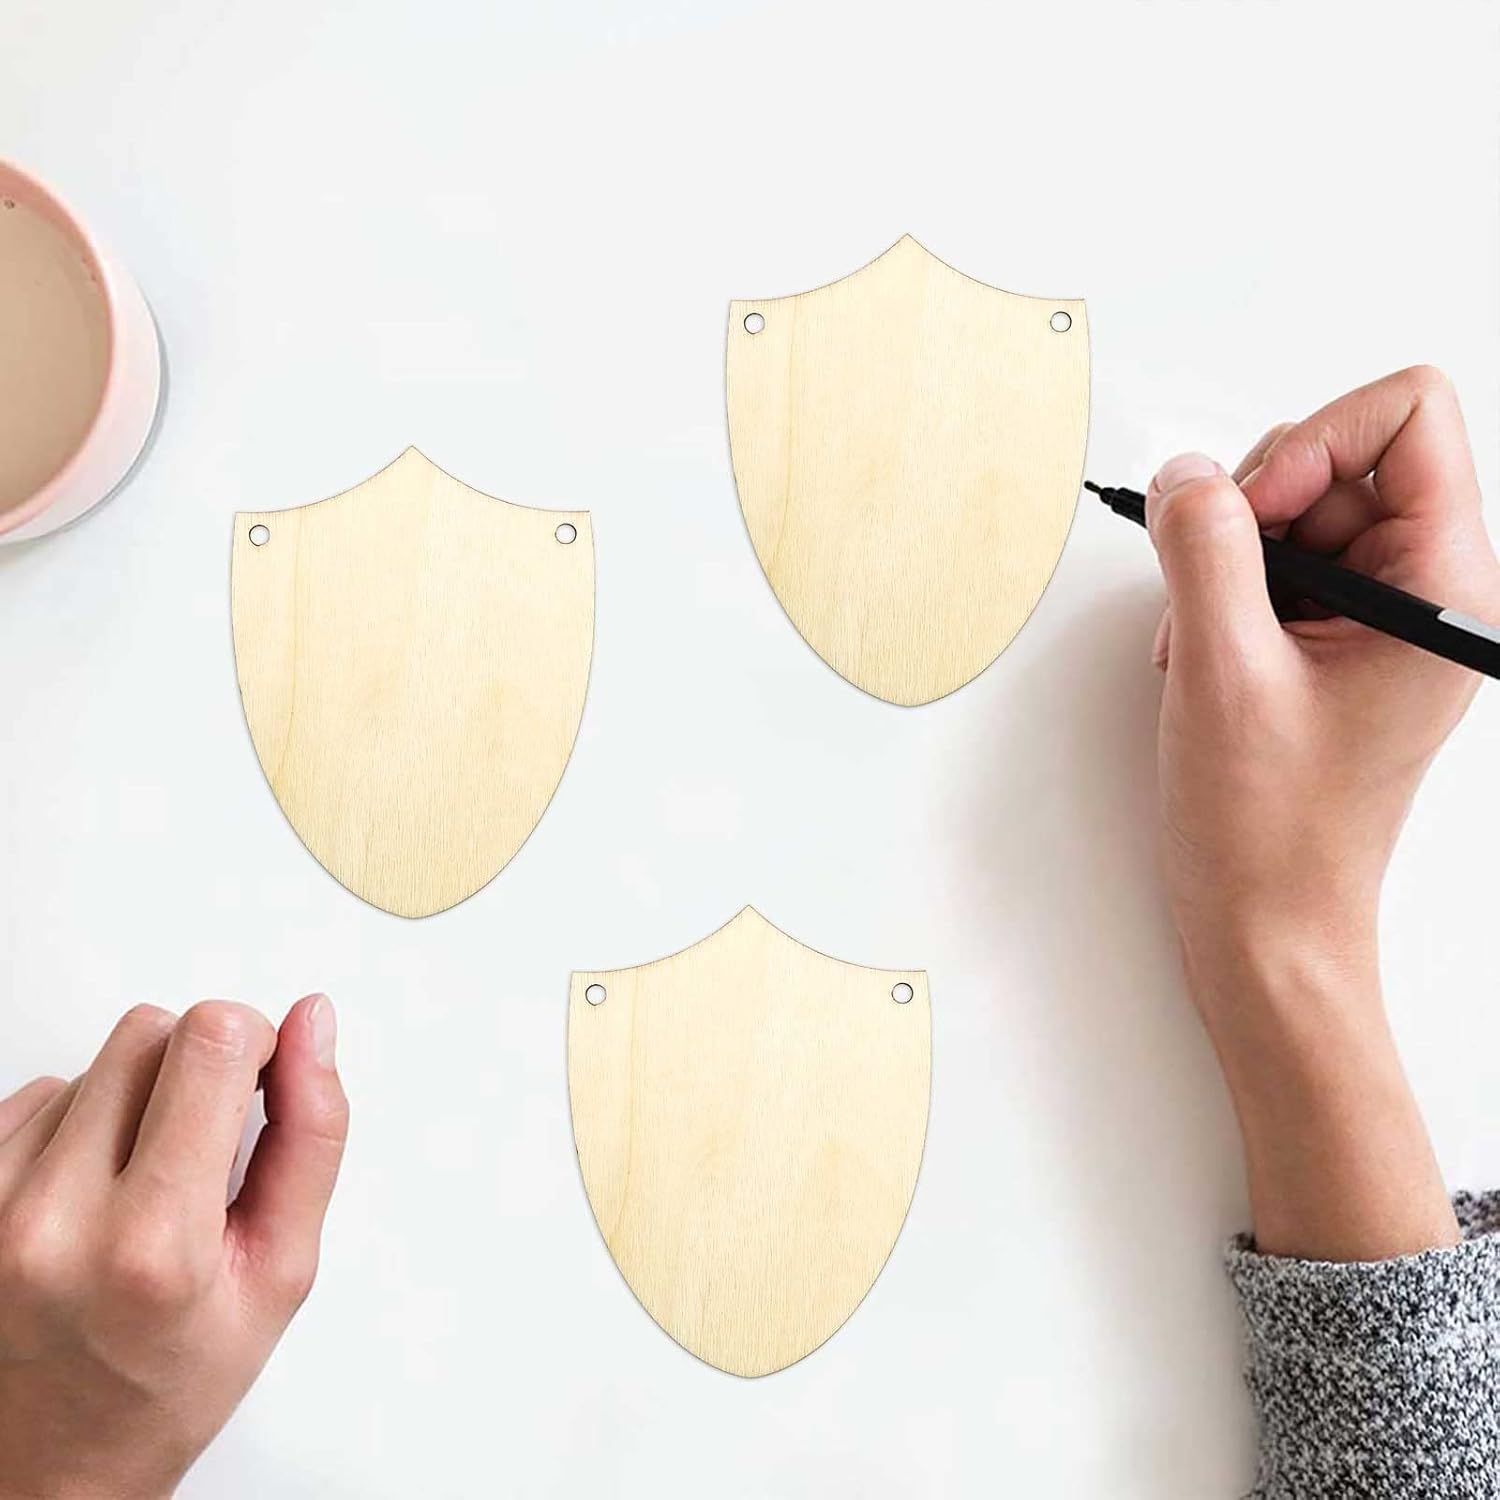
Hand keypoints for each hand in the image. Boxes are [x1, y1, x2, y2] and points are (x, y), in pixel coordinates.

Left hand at [0, 996, 348, 1499]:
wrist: (52, 1464)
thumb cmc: (170, 1380)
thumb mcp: (281, 1270)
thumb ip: (309, 1135)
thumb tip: (310, 1027)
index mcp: (154, 1244)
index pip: (209, 1040)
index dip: (254, 1042)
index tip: (261, 1084)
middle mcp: (54, 1220)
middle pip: (150, 1032)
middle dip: (196, 1068)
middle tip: (204, 1150)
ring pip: (94, 1062)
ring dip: (133, 1101)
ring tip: (144, 1185)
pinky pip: (38, 1094)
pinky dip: (78, 1126)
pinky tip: (94, 1190)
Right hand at [1146, 366, 1499, 1258]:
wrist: (1267, 924)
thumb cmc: (1269, 829)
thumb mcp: (1223, 670)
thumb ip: (1207, 549)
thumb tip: (1190, 472)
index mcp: (1448, 587)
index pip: (1408, 415)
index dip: (1317, 439)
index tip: (1258, 511)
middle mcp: (1430, 590)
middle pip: (1342, 454)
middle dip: (1257, 507)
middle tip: (1218, 589)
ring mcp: (1384, 616)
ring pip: (1297, 507)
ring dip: (1230, 559)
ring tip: (1207, 644)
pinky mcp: (1340, 641)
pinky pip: (1277, 562)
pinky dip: (1226, 592)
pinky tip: (1208, 658)